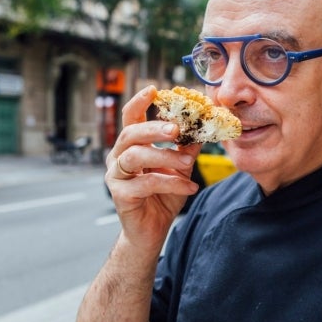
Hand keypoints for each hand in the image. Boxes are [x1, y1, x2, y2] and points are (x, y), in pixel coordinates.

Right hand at [106, 86, 200, 250]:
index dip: (139, 101)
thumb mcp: (179, 169)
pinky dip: (170, 183)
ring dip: (165, 157)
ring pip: (135, 156)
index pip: (130, 118)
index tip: (154, 89)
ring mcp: (116, 176)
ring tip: (188, 164)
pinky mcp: (120, 195)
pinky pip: (145, 183)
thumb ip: (187, 148)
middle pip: (130, 133)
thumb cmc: (162, 198)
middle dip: (154, 128)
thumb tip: (205, 125)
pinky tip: (189, 188)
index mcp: (131, 147)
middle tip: (176, 128)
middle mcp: (118, 158)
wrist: (151, 231)